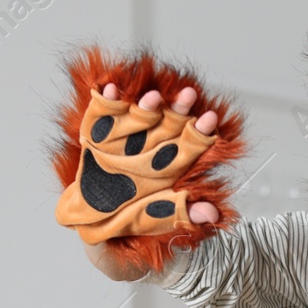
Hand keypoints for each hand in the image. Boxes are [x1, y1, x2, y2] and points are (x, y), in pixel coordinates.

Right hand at [103, 83, 220, 224]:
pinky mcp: (101, 131)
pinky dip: (107, 101)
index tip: (210, 119)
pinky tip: (110, 90)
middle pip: (170, 121)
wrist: (97, 217)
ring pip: (141, 114)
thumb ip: (184, 212)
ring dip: (147, 104)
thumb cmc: (133, 214)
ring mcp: (128, 135)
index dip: (201, 130)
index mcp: (171, 161)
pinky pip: (105, 112)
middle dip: (180, 107)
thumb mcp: (159, 216)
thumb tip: (211, 213)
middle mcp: (153, 143)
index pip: (191, 142)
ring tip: (154, 97)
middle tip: (189, 94)